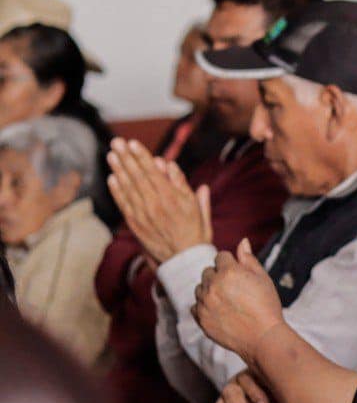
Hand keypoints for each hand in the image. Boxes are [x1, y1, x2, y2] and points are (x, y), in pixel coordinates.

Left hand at [107, 138, 210, 263]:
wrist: (185, 260)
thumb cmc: (195, 232)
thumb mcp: (198, 208)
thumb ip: (185, 186)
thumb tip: (170, 165)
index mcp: (172, 198)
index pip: (152, 172)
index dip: (141, 156)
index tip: (132, 143)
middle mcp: (155, 204)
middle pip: (137, 176)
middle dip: (126, 158)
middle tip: (117, 142)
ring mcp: (143, 215)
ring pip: (128, 188)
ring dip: (118, 170)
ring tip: (111, 155)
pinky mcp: (135, 224)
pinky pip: (123, 204)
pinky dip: (117, 190)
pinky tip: (112, 178)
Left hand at [192, 238, 284, 362]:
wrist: (263, 338)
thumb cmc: (267, 307)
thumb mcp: (263, 279)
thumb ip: (249, 259)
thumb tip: (242, 241)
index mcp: (228, 272)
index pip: (221, 257)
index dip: (233, 265)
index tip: (241, 277)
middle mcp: (212, 285)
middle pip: (208, 271)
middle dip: (219, 277)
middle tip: (236, 291)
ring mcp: (204, 302)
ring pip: (200, 288)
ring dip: (210, 291)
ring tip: (228, 303)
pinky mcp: (200, 318)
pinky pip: (195, 306)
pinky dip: (204, 307)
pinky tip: (220, 312)